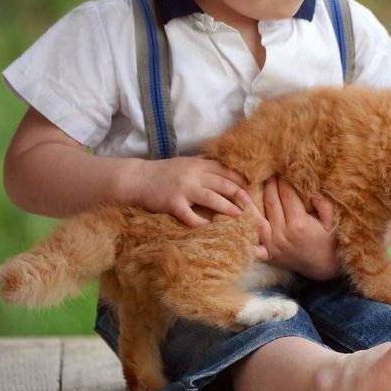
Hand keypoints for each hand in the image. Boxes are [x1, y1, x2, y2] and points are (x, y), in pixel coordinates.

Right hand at [122, 156, 250, 227]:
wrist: (137, 179)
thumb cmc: (165, 172)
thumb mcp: (186, 163)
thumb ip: (205, 166)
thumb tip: (228, 171)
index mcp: (198, 164)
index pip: (226, 170)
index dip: (241, 180)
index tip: (253, 189)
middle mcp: (193, 174)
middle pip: (223, 184)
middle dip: (239, 194)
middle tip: (251, 205)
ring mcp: (183, 189)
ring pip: (212, 198)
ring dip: (228, 208)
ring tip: (239, 215)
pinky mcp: (172, 203)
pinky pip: (191, 216)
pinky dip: (201, 223)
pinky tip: (210, 227)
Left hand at [237, 178, 341, 280]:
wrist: (324, 268)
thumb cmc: (329, 242)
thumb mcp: (332, 223)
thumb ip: (325, 206)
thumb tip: (313, 192)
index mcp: (299, 224)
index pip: (287, 195)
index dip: (283, 181)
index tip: (281, 170)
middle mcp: (283, 234)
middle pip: (271, 202)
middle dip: (269, 185)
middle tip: (267, 173)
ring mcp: (273, 245)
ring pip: (257, 220)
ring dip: (248, 204)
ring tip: (240, 189)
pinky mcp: (267, 255)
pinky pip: (251, 244)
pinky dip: (243, 234)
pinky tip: (234, 223)